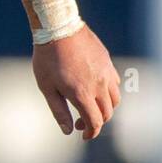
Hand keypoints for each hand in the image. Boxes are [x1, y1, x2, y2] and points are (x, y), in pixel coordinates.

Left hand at [32, 24, 120, 139]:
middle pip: (107, 113)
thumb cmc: (47, 58)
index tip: (82, 135)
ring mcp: (106, 73)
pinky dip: (108, 92)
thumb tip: (67, 130)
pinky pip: (115, 83)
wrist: (58, 28)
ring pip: (115, 99)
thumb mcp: (46, 86)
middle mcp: (99, 85)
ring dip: (105, 108)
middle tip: (80, 121)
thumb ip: (58, 110)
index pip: (95, 122)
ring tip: (89, 106)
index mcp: (82, 94)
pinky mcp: (108, 62)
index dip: (90, 133)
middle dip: (96, 122)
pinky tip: (94, 88)